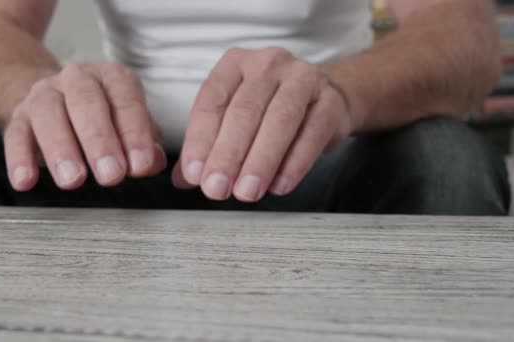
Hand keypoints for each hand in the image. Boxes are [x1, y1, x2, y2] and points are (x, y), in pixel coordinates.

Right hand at [4, 62, 165, 190]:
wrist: (52, 98)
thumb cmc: (102, 115)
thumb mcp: (129, 124)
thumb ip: (145, 142)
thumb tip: (154, 162)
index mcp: (112, 77)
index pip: (125, 100)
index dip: (134, 134)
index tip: (140, 165)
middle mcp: (77, 79)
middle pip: (86, 103)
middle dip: (100, 141)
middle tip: (111, 175)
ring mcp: (44, 95)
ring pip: (48, 115)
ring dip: (62, 150)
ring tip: (73, 180)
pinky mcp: (18, 116)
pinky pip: (15, 135)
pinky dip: (19, 159)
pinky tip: (25, 181)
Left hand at [173, 47, 353, 201]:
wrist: (324, 98)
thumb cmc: (269, 109)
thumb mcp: (233, 119)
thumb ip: (207, 146)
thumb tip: (183, 180)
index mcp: (235, 64)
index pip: (212, 101)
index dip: (201, 141)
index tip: (194, 175)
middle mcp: (267, 64)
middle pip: (244, 111)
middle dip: (228, 155)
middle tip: (216, 190)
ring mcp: (302, 78)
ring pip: (279, 120)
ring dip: (260, 161)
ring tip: (246, 192)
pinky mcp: (330, 101)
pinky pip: (312, 133)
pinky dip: (295, 163)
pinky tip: (279, 186)